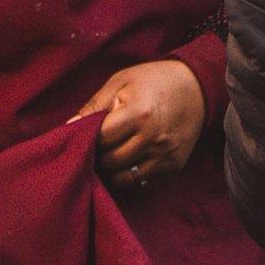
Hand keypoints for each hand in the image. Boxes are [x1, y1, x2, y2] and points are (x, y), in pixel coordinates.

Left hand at [75, 60, 205, 189]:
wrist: (196, 88)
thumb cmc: (153, 81)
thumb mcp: (120, 83)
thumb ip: (94, 107)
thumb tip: (68, 128)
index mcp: (139, 114)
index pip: (100, 140)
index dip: (90, 138)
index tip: (89, 133)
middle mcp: (153, 138)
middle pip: (110, 162)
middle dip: (99, 155)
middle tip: (100, 144)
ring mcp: (165, 155)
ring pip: (124, 178)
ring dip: (113, 169)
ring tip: (113, 153)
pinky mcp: (173, 166)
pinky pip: (143, 183)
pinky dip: (131, 176)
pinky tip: (130, 159)